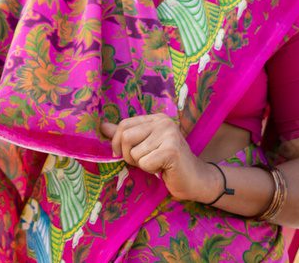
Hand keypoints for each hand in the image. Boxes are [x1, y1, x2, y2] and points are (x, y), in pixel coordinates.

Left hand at [100, 113, 217, 202]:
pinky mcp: (172, 150)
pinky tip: (164, 169)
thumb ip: (125, 135)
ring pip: (135, 153)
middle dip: (129, 155)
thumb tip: (102, 126)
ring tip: (157, 164)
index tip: (122, 154)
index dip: (117, 142)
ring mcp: (169, 134)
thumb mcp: (144, 147)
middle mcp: (163, 122)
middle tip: (145, 161)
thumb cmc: (167, 164)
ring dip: (142, 164)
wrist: (196, 180)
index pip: (124, 124)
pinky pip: (145, 163)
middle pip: (126, 137)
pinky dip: (150, 171)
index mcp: (155, 119)